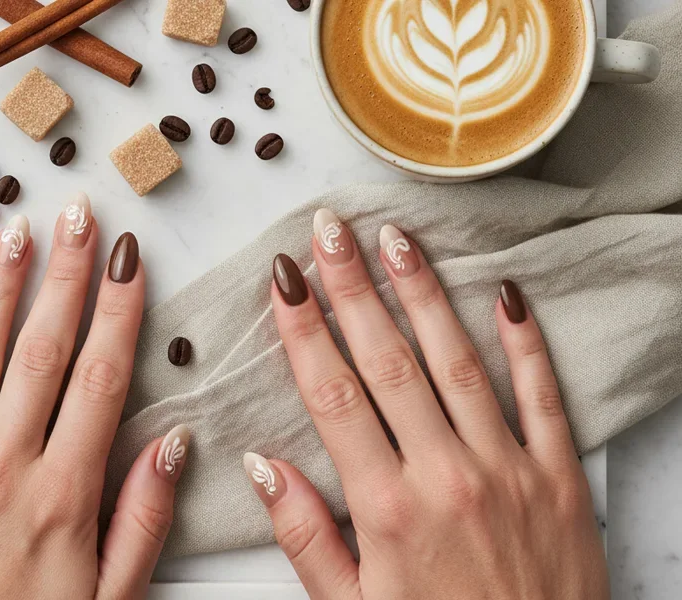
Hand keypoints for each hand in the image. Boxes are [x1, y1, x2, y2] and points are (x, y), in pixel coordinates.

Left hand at [0, 195, 190, 599]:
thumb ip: (143, 519)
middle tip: (78, 218)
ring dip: (0, 292)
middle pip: (43, 354)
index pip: (101, 379)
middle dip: (66, 278)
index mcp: (64, 497)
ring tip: (15, 234)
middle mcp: (3, 473)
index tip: (128, 261)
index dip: (118, 311)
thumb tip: (173, 443)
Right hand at [246, 209, 607, 598]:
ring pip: (458, 362)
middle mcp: (445, 475)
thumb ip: (304, 535)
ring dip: (423, 296)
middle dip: (352, 289)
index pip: (332, 395)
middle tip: (330, 231)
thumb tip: (262, 467)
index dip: (303, 330)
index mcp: (385, 508)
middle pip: (387, 361)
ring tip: (396, 241)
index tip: (285, 280)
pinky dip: (526, 342)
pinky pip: (543, 396)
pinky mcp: (558, 476)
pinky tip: (506, 294)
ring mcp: (507, 469)